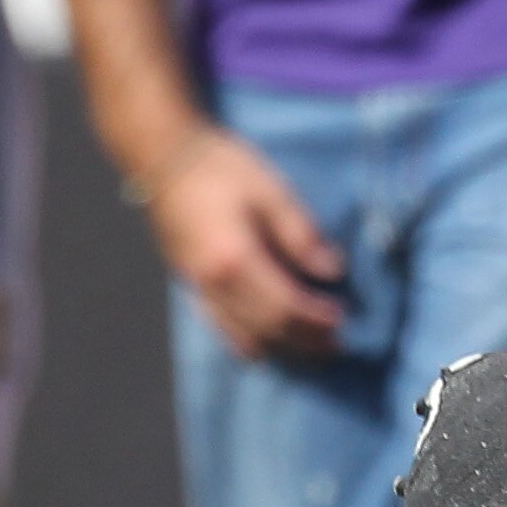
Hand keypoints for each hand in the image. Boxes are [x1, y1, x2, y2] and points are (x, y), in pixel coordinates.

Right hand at [144, 127, 344, 360]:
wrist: (164, 159)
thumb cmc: (222, 168)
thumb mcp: (271, 191)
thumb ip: (301, 234)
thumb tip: (332, 270)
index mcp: (236, 260)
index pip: (284, 307)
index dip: (315, 320)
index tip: (343, 320)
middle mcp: (213, 285)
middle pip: (265, 329)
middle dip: (303, 340)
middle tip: (335, 344)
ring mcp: (196, 289)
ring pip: (240, 335)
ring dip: (279, 346)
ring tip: (309, 347)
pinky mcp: (189, 285)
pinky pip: (220, 326)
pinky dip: (247, 339)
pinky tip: (266, 341)